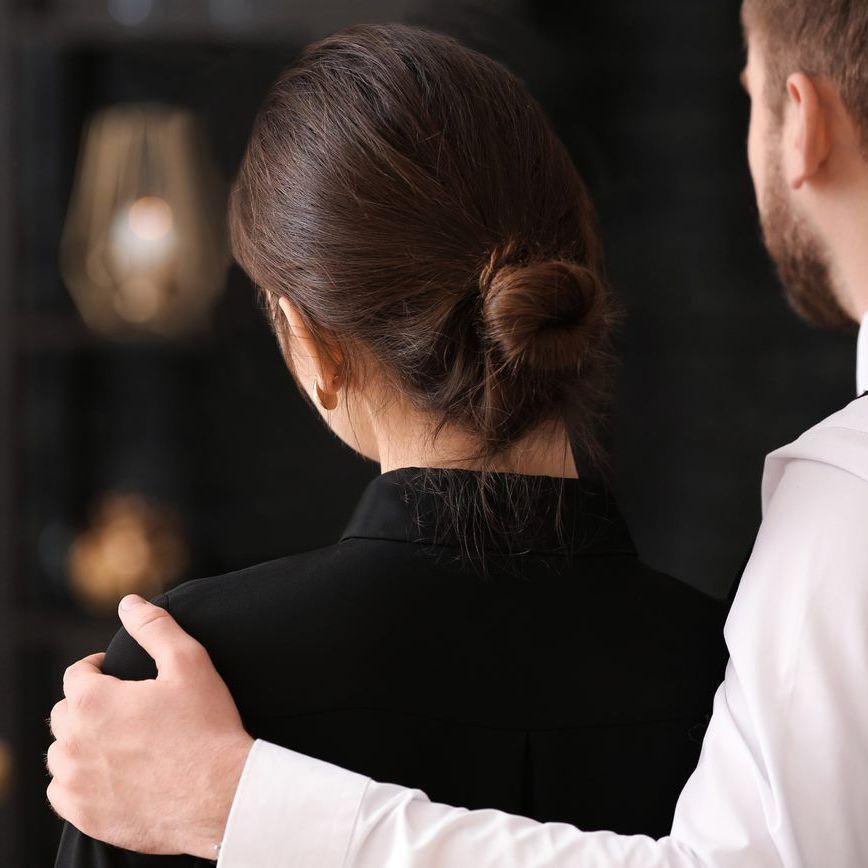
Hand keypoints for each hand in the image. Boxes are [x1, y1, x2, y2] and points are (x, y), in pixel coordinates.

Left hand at [46, 595, 254, 858]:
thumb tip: (129, 602)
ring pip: (61, 753)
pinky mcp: (83, 814)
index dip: (98, 669)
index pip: (77, 674)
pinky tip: (111, 775)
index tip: (118, 675)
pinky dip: (79, 781)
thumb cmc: (207, 726)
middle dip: (89, 705)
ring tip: (119, 741)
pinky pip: (63, 792)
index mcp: (93, 700)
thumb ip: (154, 626)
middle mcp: (73, 741)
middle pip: (65, 713)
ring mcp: (75, 781)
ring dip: (81, 743)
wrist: (221, 794)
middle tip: (125, 708)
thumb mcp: (189, 662)